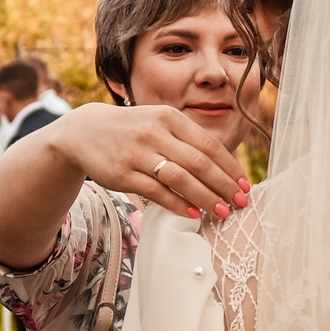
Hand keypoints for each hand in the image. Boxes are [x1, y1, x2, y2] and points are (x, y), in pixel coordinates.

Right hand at [46, 103, 248, 222]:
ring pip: (180, 178)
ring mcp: (137, 153)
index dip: (230, 167)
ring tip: (223, 212)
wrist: (84, 132)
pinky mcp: (122, 174)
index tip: (245, 185)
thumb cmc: (131, 130)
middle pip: (199, 163)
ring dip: (206, 197)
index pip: (208, 145)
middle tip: (241, 203)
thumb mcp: (158, 122)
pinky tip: (194, 213)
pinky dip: (178, 204)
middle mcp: (155, 133)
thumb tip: (224, 166)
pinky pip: (156, 192)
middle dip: (224, 185)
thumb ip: (186, 139)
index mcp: (169, 118)